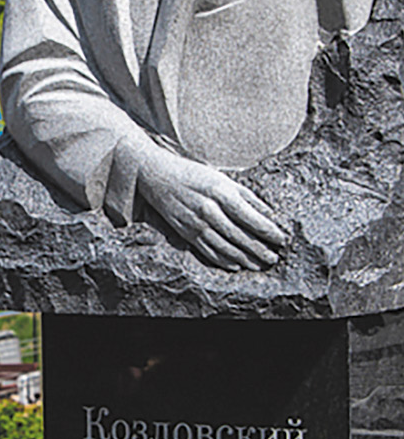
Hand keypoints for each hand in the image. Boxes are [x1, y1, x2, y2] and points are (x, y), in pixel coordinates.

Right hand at [137, 145, 286, 271]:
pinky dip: (222, 259)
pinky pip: (207, 250)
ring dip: (244, 258)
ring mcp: (196, 223)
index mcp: (222, 193)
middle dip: (259, 249)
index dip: (268, 232)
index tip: (281, 240)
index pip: (251, 218)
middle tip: (274, 258)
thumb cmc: (193, 174)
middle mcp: (210, 210)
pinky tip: (235, 265)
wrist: (157, 175)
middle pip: (240, 236)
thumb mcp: (222, 178)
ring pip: (224, 246)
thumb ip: (246, 195)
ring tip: (258, 265)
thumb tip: (268, 213)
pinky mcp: (185, 231)